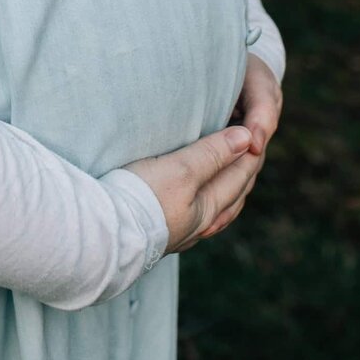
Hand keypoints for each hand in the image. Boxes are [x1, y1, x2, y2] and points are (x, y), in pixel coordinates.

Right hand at [121, 52, 283, 254]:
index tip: (255, 126)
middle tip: (248, 144)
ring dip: (227, 185)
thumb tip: (248, 138)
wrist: (104, 233)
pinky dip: (207, 197)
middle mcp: (200, 224)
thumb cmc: (143, 197)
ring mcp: (181, 231)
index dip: (249, 150)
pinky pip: (197, 212)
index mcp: (209, 208)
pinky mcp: (161, 231)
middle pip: (233, 193)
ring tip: (229, 170)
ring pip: (216, 206)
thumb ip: (213, 154)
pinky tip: (197, 197)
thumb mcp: (181, 169)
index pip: (240, 174)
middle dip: (243, 168)